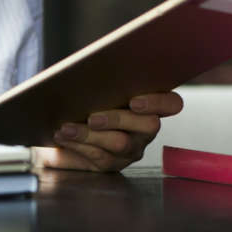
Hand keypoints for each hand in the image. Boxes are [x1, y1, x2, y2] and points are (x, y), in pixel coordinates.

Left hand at [33, 91, 183, 171]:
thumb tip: (92, 67)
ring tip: (66, 128)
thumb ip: (102, 80)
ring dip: (90, 135)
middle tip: (92, 117)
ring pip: (120, 143)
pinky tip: (62, 137)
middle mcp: (145, 129)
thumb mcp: (93, 88)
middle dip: (118, 119)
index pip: (171, 103)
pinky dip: (77, 146)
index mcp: (148, 105)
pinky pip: (100, 158)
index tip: (135, 101)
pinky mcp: (113, 164)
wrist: (59, 126)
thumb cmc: (83, 99)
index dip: (159, 102)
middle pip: (148, 125)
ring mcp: (131, 149)